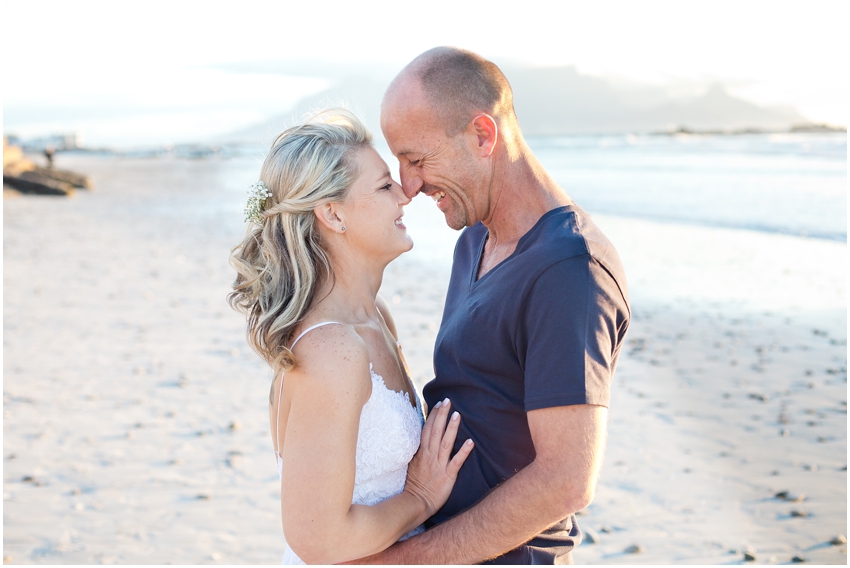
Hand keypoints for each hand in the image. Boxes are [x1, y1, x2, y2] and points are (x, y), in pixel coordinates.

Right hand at [403, 398, 473, 516]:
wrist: (415, 503)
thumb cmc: (415, 485)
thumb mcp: (412, 464)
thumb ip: (418, 450)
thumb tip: (422, 437)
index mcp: (421, 452)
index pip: (427, 429)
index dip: (432, 416)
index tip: (438, 403)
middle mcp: (429, 456)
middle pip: (435, 432)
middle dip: (441, 415)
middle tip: (447, 400)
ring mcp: (438, 465)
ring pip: (445, 443)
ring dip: (451, 429)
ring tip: (457, 414)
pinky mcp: (447, 476)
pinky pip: (456, 462)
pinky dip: (463, 452)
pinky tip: (470, 442)